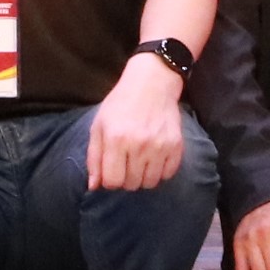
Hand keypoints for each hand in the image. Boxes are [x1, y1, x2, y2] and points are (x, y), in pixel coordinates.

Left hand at [85, 56, 189, 192]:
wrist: (152, 83)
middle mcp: (139, 145)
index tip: (112, 170)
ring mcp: (160, 146)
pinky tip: (155, 158)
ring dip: (143, 177)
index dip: (110, 180)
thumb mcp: (99, 125)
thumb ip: (94, 157)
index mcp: (116, 139)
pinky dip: (160, 171)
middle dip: (126, 178)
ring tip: (141, 161)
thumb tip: (93, 186)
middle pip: (131, 184)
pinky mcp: (176, 145)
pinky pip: (168, 174)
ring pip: (150, 183)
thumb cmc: (121, 104)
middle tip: (126, 163)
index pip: (112, 181)